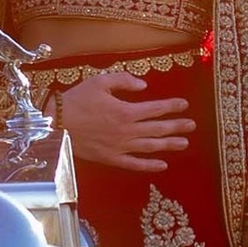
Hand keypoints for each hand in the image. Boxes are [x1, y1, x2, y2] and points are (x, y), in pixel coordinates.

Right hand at [57, 72, 192, 171]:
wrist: (55, 126)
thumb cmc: (76, 101)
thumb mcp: (100, 82)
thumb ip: (124, 81)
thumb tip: (143, 86)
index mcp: (126, 111)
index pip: (156, 108)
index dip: (172, 106)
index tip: (184, 105)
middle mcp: (127, 131)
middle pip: (158, 129)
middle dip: (176, 126)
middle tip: (192, 125)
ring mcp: (120, 147)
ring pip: (150, 147)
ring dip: (169, 145)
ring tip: (184, 143)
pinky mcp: (111, 158)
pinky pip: (134, 164)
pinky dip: (149, 165)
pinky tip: (162, 165)